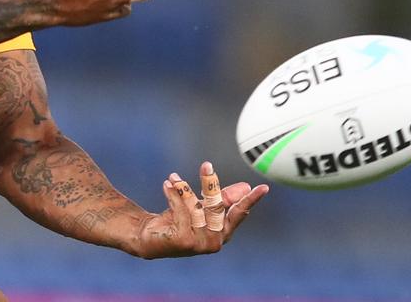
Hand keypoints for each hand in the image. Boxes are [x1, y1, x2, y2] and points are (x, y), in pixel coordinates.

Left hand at [135, 161, 267, 258]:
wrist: (147, 235)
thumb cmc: (176, 220)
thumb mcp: (201, 206)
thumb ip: (221, 199)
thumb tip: (245, 187)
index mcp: (222, 232)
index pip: (239, 213)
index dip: (251, 200)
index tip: (263, 187)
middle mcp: (215, 242)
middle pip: (218, 206)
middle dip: (210, 184)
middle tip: (206, 165)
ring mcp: (200, 244)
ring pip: (198, 207)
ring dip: (184, 189)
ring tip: (173, 177)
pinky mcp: (185, 241)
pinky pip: (183, 210)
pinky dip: (174, 195)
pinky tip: (167, 185)